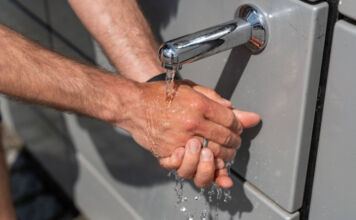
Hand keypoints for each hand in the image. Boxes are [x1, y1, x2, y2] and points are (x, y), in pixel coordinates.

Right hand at [118, 80, 240, 157]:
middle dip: (235, 142)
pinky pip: (190, 165)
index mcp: (199, 105)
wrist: (133, 105)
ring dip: (223, 157)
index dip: (238, 125)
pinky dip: (200, 166)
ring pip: (212, 155)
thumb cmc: (159, 95)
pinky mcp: (169, 152)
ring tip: (224, 155)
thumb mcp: (189, 88)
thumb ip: (213, 98)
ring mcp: (181, 140)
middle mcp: (192, 123)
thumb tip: (233, 107)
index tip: (238, 128)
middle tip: (235, 143)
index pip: (230, 120)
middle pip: (225, 139)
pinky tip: (204, 162)